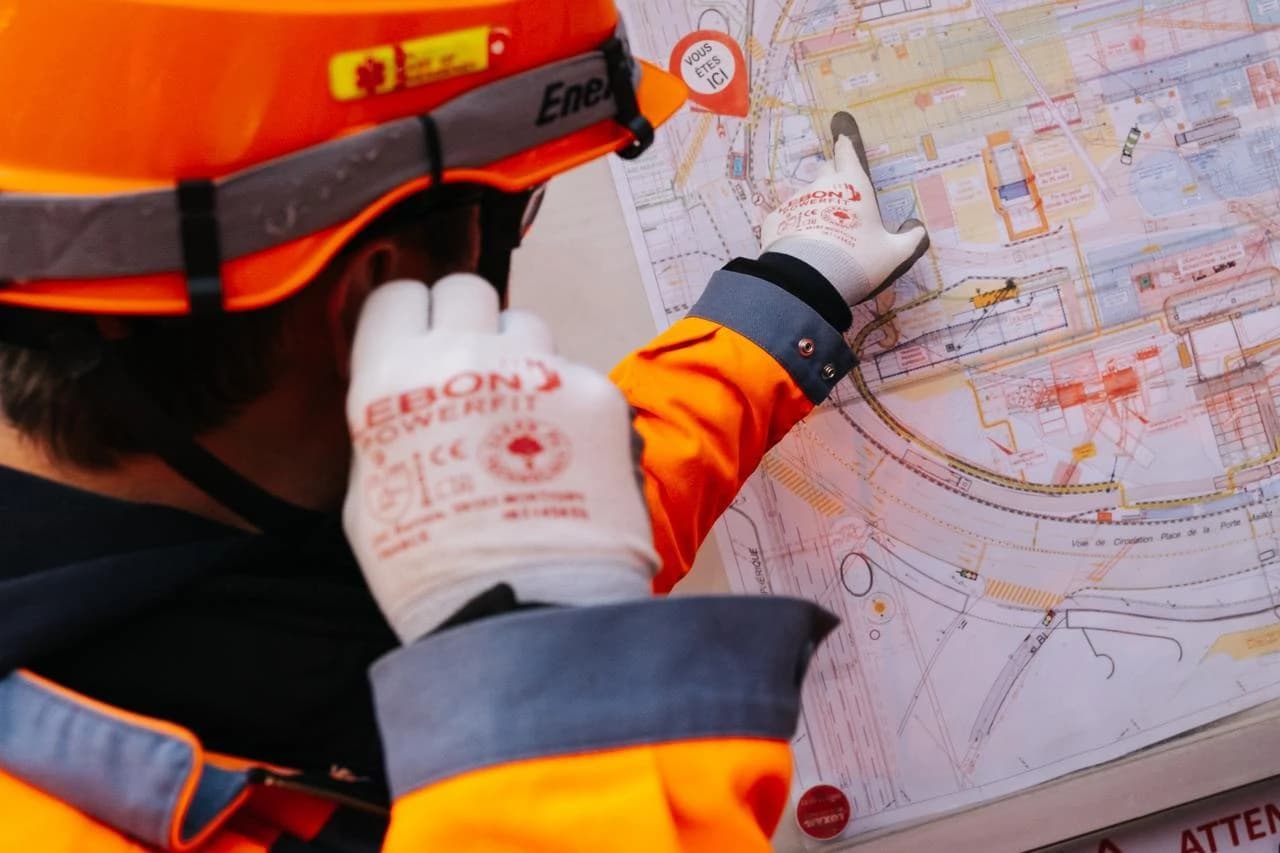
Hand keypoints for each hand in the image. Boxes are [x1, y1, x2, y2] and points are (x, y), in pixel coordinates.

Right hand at [343, 274, 656, 642]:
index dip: (409, 319)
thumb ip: (388, 428)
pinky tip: (572, 460)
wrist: (526, 610)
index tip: (417, 345)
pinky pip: (579, 377)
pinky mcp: (599, 393)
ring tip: (528, 425)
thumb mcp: (370, 495)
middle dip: (469, 324)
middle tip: (474, 377)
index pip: (398, 295)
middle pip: (468, 290)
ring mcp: (539, 367)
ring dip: (523, 358)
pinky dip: (573, 409)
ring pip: (530, 325)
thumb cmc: (429, 568)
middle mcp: (465, 354)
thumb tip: (407, 400)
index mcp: (392, 376)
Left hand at [761, 111, 928, 304]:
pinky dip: (794, 226)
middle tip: (841, 202)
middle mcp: (823, 186)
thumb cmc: (857, 259)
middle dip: (833, 178)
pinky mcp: (776, 219)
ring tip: (821, 236)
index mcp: (853, 185)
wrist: (808, 279)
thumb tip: (919, 231)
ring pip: (807, 196)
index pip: (847, 153)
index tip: (842, 138)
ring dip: (814, 208)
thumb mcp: (892, 254)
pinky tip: (800, 246)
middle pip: (827, 171)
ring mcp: (796, 201)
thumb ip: (909, 240)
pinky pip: (788, 217)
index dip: (846, 145)